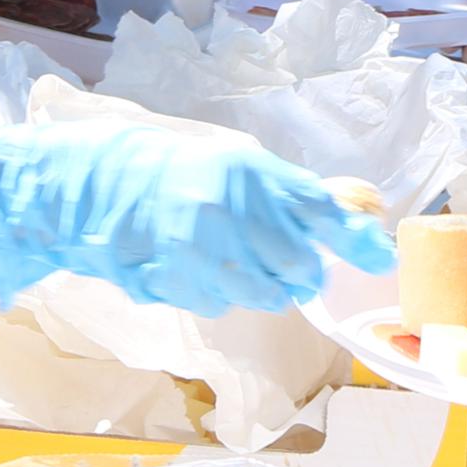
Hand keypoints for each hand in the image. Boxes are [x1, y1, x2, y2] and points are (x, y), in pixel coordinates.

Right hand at [0, 122, 396, 314]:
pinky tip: (197, 267)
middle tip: (282, 260)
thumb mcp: (233, 163)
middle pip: (298, 267)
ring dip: (260, 284)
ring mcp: (201, 251)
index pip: (322, 212)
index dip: (357, 241)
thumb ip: (288, 192)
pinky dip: (218, 293)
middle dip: (298, 270)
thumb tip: (354, 213)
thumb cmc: (169, 169)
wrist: (88, 184)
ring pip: (264, 293)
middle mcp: (230, 211)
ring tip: (232, 261)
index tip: (378, 257)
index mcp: (249, 173)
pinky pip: (222, 303)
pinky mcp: (176, 282)